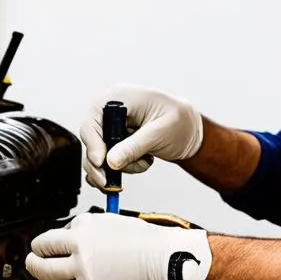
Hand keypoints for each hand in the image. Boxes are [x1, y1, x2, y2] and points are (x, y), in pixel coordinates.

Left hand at [25, 213, 211, 279]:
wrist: (161, 260)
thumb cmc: (138, 239)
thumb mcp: (103, 221)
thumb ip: (78, 227)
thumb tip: (61, 237)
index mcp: (80, 238)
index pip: (43, 244)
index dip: (37, 247)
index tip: (38, 249)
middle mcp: (80, 262)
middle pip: (40, 269)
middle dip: (33, 266)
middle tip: (34, 264)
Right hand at [79, 86, 204, 188]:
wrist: (189, 131)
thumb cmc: (179, 121)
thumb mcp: (159, 133)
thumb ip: (135, 146)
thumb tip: (111, 161)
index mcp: (119, 98)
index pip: (93, 120)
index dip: (93, 143)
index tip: (100, 162)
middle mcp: (111, 111)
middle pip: (91, 140)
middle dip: (99, 164)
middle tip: (108, 181)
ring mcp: (112, 127)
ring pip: (98, 154)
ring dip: (115, 168)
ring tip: (142, 163)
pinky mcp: (115, 141)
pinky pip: (107, 160)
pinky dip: (119, 170)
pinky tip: (139, 164)